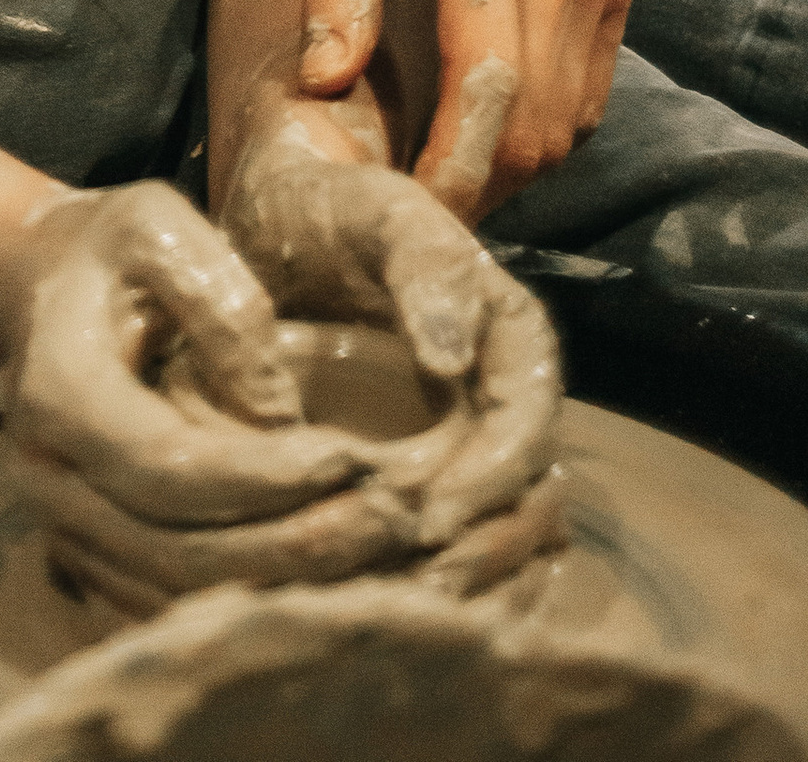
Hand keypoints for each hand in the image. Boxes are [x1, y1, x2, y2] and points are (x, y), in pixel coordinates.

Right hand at [0, 180, 388, 611]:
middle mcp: (47, 480)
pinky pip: (177, 606)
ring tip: (385, 548)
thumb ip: (223, 304)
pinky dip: (258, 601)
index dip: (266, 476)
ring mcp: (64, 531)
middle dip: (297, 543)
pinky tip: (337, 573)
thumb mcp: (162, 225)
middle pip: (181, 551)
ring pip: (182, 595)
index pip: (168, 466)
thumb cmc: (111, 248)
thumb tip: (281, 415)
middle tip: (396, 517)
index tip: (355, 457)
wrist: (39, 284)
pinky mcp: (92, 562)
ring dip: (289, 585)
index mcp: (58, 393)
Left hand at [222, 110, 562, 568]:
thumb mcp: (378, 210)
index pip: (525, 426)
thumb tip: (453, 357)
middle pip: (519, 495)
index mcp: (511, 335)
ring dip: (451, 568)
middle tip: (407, 583)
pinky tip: (372, 595)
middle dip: (473, 543)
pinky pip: (448, 531)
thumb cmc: (330, 206)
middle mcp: (502, 393)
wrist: (282, 214)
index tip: (427, 517)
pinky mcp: (427, 464)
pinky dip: (422, 566)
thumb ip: (425, 264)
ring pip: (491, 526)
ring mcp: (467, 434)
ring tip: (387, 602)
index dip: (487, 480)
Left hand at [300, 0, 631, 215]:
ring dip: (517, 162)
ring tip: (450, 173)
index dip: (453, 176)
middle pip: (535, 128)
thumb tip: (320, 84)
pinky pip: (593, 85)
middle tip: (418, 210)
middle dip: (481, 185)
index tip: (411, 217)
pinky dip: (550, 122)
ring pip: (572, 118)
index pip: (483, 99)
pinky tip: (495, 123)